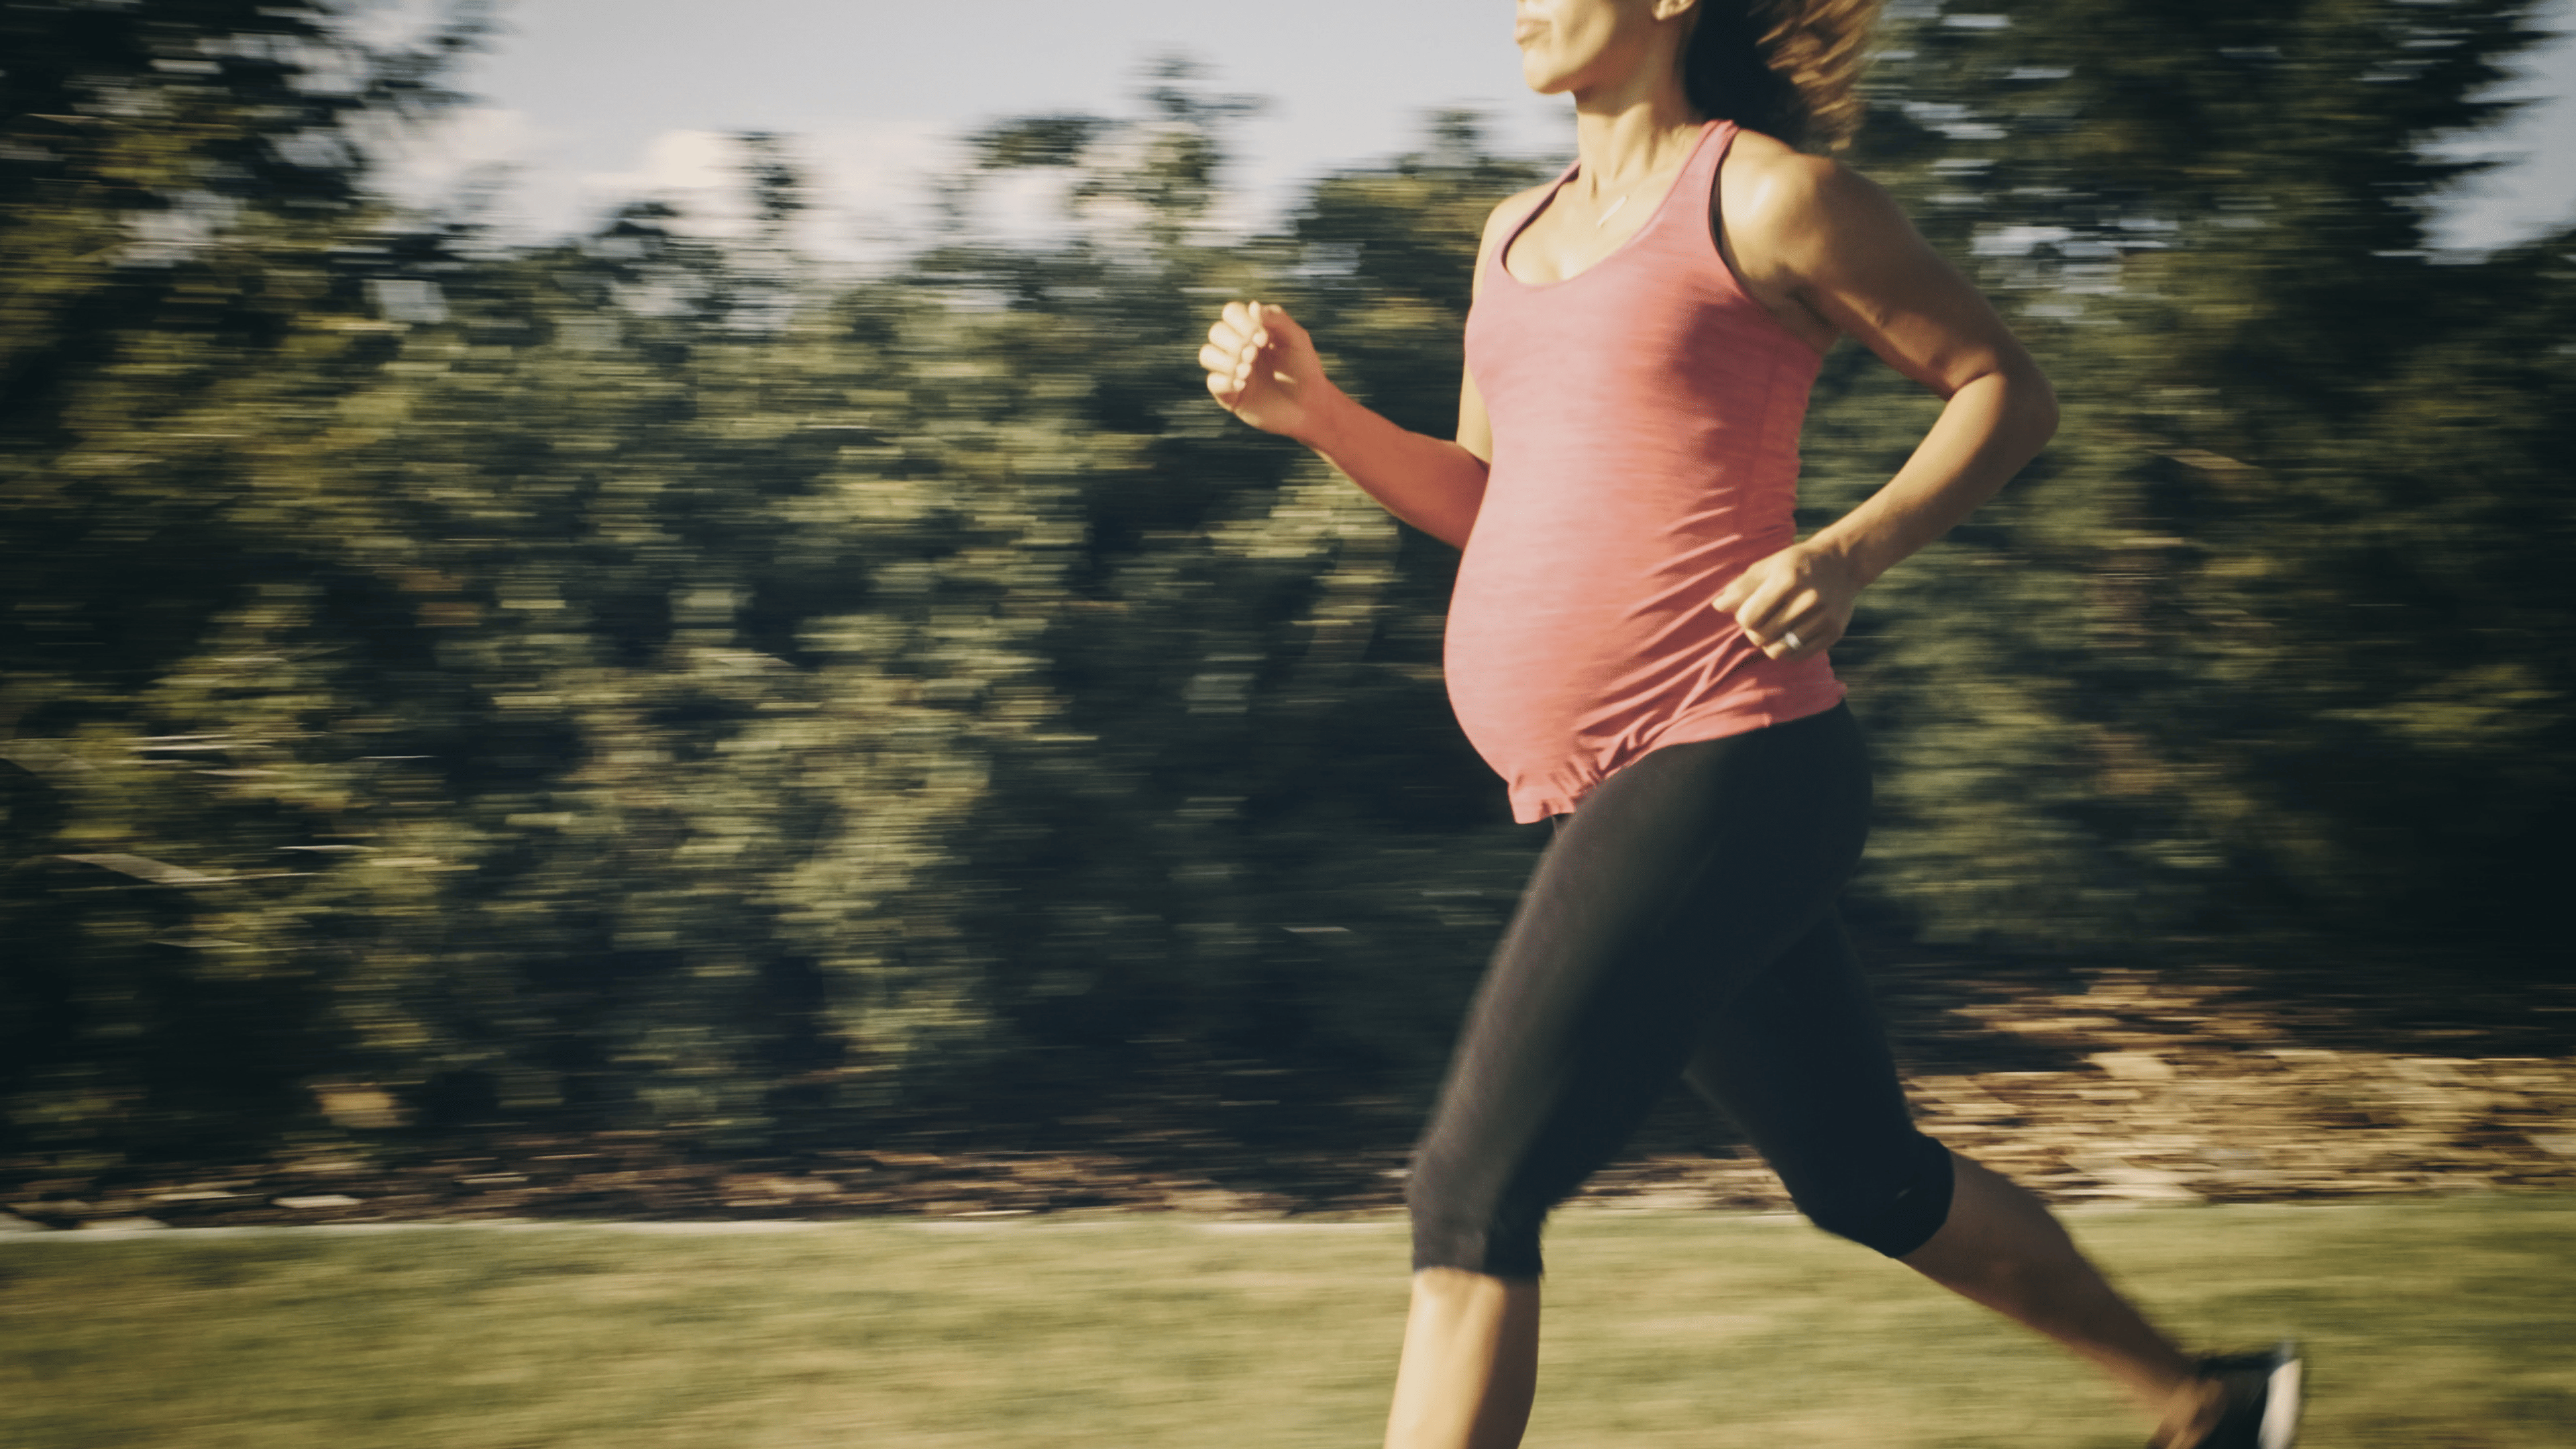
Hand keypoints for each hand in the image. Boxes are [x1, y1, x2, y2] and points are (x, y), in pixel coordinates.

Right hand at [1199, 299, 1332, 439]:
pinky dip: (1225, 381)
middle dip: (1234, 342)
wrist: (1309, 406)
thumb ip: (1277, 319)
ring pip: (1207, 354)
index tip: (1263, 339)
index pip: (1231, 313)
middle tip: (1254, 354)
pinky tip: (1243, 385)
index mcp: (1252, 330)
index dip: (1242, 321)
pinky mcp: (1229, 394)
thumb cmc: (1305, 369)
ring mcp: (1232, 370)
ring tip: (1248, 370)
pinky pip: (1212, 382)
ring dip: (1225, 360)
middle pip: (1216, 332)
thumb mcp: (1296, 339)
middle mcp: (1238, 347)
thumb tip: (1252, 306)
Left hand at [1710, 542, 1862, 659]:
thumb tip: (1718, 606)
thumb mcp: (1767, 566)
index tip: (1750, 610)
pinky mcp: (1833, 633)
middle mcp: (1808, 599)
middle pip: (1761, 637)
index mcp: (1787, 579)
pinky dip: (1787, 650)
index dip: (1743, 618)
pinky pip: (1797, 656)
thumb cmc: (1795, 565)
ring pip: (1778, 650)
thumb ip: (1742, 587)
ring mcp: (1823, 617)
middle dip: (1755, 631)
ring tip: (1775, 628)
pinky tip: (1788, 635)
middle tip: (1763, 619)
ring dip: (1769, 643)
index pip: (1748, 618)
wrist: (1841, 563)